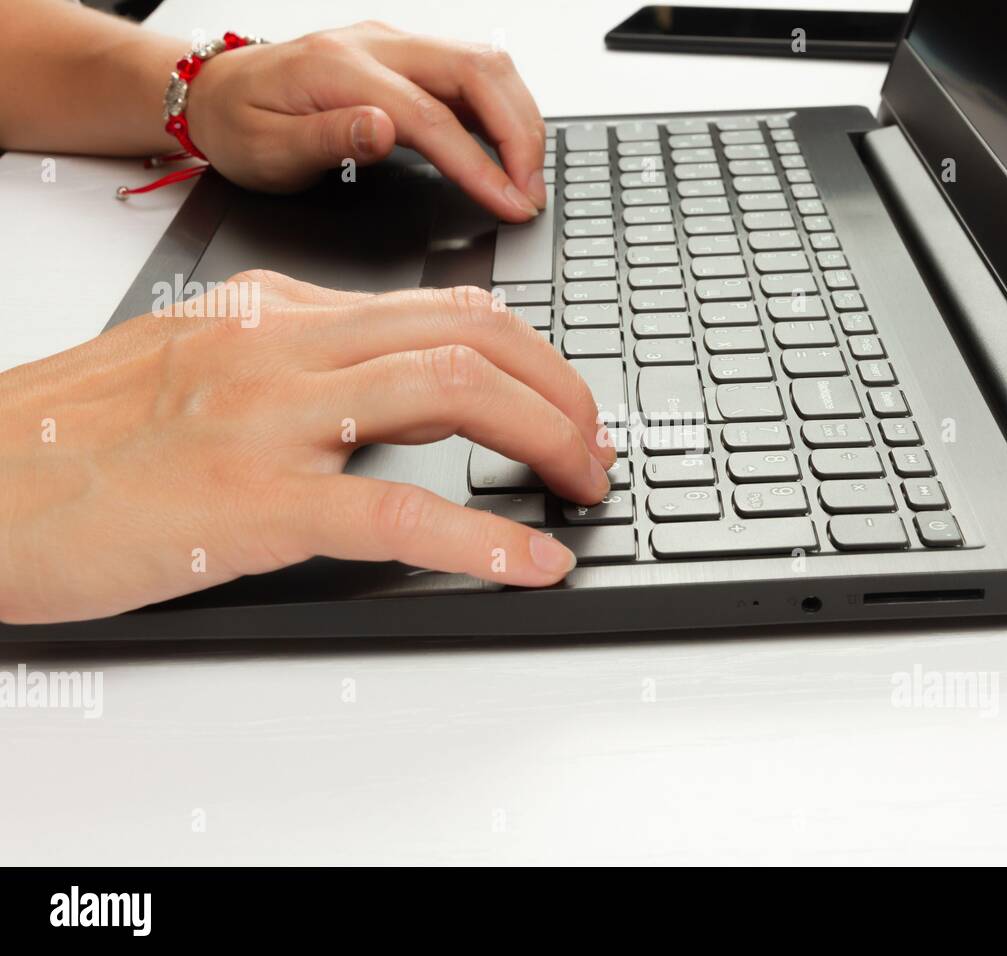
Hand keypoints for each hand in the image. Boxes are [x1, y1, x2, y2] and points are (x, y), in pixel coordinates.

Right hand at [0, 273, 614, 624]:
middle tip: (592, 446)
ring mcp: (268, 417)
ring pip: (451, 388)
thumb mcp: (191, 367)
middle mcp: (280, 345)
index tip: (562, 399)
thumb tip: (384, 389)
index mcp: (272, 313)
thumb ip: (290, 366)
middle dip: (559, 390)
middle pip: (468, 334)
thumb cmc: (71, 438)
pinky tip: (529, 561)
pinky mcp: (250, 501)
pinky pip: (396, 509)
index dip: (528, 354)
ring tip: (580, 486)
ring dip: (544, 436)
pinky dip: (483, 538)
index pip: (439, 307)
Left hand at [184, 21, 547, 219]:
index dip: (479, 165)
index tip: (510, 203)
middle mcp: (376, 44)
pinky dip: (504, 112)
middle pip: (478, 71)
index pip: (432, 116)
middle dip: (520, 134)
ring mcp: (397, 46)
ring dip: (520, 119)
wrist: (218, 92)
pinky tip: (509, 152)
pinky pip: (475, 74)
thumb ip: (326, 140)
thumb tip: (383, 130)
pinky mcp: (410, 59)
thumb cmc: (239, 126)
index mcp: (340, 68)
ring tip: (528, 178)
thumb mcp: (266, 149)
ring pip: (487, 65)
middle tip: (532, 194)